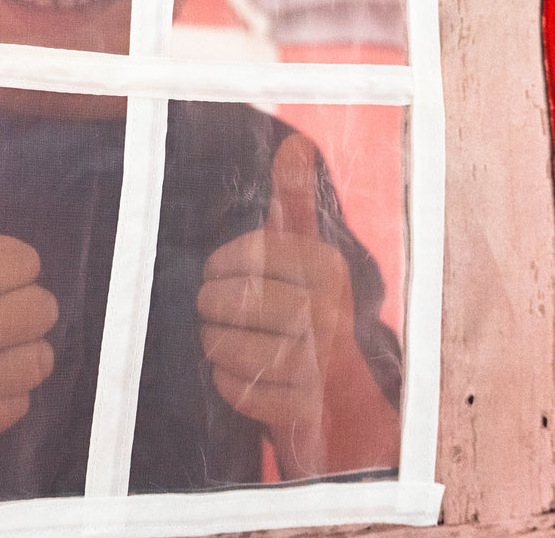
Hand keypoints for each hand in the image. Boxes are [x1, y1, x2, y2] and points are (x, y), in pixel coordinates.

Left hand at [196, 133, 399, 477]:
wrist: (346, 403)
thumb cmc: (312, 309)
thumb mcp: (308, 252)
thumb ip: (296, 198)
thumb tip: (296, 141)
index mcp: (330, 267)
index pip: (255, 251)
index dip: (222, 262)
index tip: (214, 271)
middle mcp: (333, 314)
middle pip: (242, 300)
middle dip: (212, 304)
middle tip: (208, 307)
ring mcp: (323, 367)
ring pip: (237, 345)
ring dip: (214, 341)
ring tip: (215, 337)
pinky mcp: (307, 413)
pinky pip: (241, 390)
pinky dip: (225, 381)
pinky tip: (232, 372)